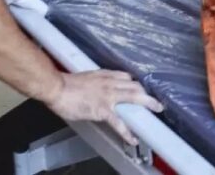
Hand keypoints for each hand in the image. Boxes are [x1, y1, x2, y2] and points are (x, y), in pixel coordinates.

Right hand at [43, 70, 163, 144]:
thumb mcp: (86, 77)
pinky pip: (118, 122)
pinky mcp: (103, 109)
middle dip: (147, 93)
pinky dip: (127, 131)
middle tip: (156, 100)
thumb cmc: (66, 84)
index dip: (136, 83)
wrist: (57, 88)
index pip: (127, 77)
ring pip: (134, 97)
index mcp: (106, 75)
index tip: (141, 88)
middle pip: (135, 85)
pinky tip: (133, 138)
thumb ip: (96, 82)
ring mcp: (108, 96)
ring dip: (148, 103)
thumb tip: (100, 89)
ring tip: (157, 110)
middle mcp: (111, 83)